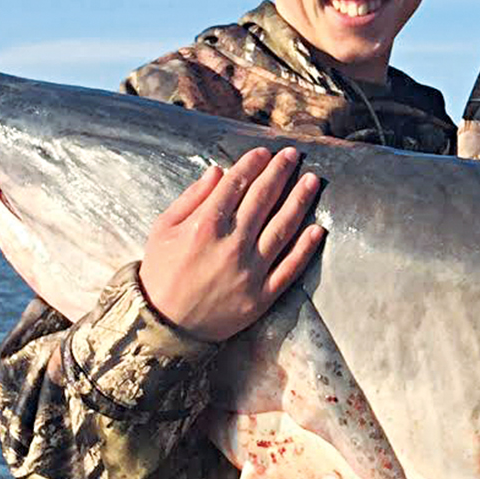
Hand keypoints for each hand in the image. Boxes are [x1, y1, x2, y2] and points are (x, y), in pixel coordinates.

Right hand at [137, 147, 324, 342]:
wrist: (164, 326)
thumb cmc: (161, 273)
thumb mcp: (162, 230)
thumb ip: (191, 198)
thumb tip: (218, 171)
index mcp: (205, 226)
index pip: (236, 185)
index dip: (253, 164)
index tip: (265, 152)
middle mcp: (231, 245)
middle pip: (263, 199)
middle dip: (280, 172)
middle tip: (294, 155)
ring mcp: (250, 272)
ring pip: (283, 229)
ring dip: (300, 201)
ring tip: (312, 180)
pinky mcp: (261, 296)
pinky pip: (290, 268)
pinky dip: (306, 248)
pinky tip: (318, 229)